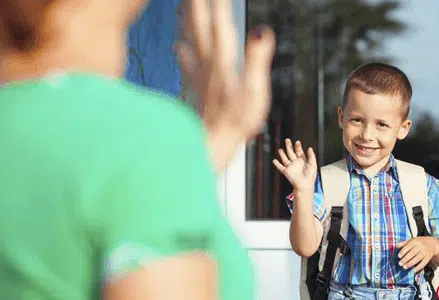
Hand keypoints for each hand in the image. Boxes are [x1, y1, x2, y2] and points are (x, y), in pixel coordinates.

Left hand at [176, 0, 275, 169]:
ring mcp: (201, 76)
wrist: (210, 146)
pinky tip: (177, 45)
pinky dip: (183, 49)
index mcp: (223, 63)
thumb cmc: (235, 123)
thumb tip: (262, 31)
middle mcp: (208, 65)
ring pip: (190, 41)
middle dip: (197, 6)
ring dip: (187, 21)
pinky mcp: (198, 88)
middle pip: (200, 28)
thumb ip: (257, 60)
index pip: (221, 26)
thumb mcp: (255, 92)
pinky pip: (187, 61)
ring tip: (183, 6)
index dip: (219, 6)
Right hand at [272, 139, 317, 191]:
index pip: (299, 152)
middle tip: (287, 140)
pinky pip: (280, 167)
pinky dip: (277, 164)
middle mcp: (296, 163)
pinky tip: (274, 160)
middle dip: (289, 146)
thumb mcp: (313, 165)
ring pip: (285, 159)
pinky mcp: (286, 172)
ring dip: (282, 154)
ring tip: (280, 149)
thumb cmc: (310, 177)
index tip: (297, 142)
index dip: (298, 147)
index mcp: (303, 161)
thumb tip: (310, 148)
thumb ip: (311, 156)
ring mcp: (291, 167)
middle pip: (291, 153)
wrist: (305, 185)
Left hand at [396, 237, 438, 271]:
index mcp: (416, 241)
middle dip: (406, 259)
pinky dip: (418, 267)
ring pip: (417, 259)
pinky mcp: (428, 258)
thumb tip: (395, 246)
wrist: (432, 244)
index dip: (403, 251)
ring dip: (410, 263)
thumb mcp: (412, 240)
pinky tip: (413, 270)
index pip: (409, 246)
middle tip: (400, 264)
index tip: (398, 256)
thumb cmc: (419, 242)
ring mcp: (425, 252)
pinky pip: (423, 263)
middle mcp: (421, 246)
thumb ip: (404, 243)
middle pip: (413, 253)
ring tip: (404, 267)